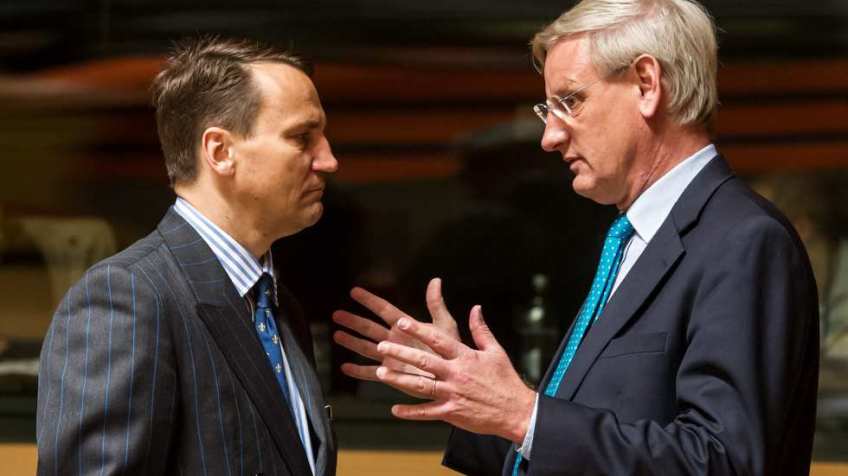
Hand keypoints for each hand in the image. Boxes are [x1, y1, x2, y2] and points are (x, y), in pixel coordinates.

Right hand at [332, 278, 459, 393]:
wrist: (452, 377)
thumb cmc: (450, 351)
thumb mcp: (444, 325)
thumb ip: (436, 305)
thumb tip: (435, 281)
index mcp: (405, 326)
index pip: (384, 310)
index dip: (369, 300)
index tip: (354, 291)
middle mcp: (394, 340)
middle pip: (369, 328)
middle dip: (353, 321)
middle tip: (337, 314)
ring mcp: (391, 356)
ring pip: (366, 347)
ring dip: (351, 342)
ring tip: (337, 335)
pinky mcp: (391, 374)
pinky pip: (371, 372)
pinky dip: (358, 371)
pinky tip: (345, 368)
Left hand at [375, 305, 535, 443]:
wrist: (515, 410)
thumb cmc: (505, 380)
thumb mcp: (495, 351)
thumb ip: (481, 330)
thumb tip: (476, 308)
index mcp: (465, 357)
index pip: (438, 340)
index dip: (419, 330)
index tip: (402, 321)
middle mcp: (456, 374)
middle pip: (424, 361)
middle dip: (401, 353)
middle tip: (382, 346)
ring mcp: (452, 394)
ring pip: (420, 386)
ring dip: (399, 381)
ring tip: (381, 374)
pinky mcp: (452, 413)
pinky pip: (427, 412)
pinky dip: (411, 412)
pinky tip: (395, 410)